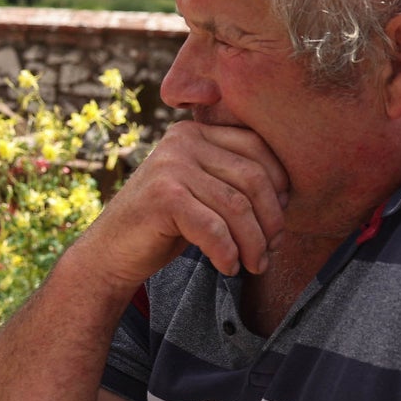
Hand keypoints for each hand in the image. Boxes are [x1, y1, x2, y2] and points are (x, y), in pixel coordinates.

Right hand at [77, 119, 289, 285]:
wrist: (110, 253)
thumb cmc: (163, 226)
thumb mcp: (199, 191)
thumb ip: (231, 178)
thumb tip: (289, 192)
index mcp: (194, 131)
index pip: (257, 147)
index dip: (279, 185)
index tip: (276, 222)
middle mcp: (182, 140)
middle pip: (253, 177)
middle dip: (271, 220)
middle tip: (270, 251)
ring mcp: (170, 166)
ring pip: (237, 206)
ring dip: (253, 243)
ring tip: (254, 265)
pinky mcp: (163, 197)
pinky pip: (214, 228)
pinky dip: (227, 253)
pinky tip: (227, 268)